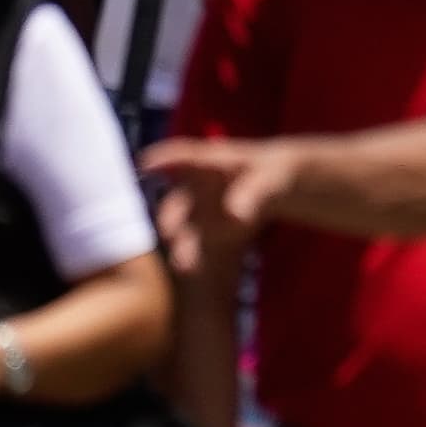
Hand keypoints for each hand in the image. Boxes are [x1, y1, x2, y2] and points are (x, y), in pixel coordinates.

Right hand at [143, 136, 296, 270]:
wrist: (280, 187)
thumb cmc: (272, 172)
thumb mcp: (268, 178)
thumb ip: (250, 194)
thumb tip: (235, 215)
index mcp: (210, 160)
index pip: (182, 155)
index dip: (163, 158)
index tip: (145, 163)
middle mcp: (198, 186)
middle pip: (177, 202)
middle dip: (170, 219)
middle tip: (169, 234)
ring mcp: (202, 210)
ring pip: (186, 229)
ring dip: (183, 245)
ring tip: (185, 266)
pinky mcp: (212, 232)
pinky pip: (201, 245)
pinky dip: (199, 256)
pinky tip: (200, 271)